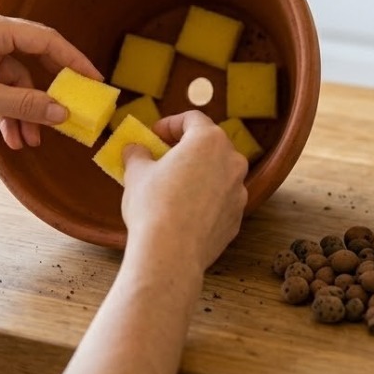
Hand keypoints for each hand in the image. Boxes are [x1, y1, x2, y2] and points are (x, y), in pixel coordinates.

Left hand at [0, 10, 101, 147]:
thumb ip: (25, 105)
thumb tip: (62, 112)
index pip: (44, 40)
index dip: (72, 61)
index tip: (93, 81)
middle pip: (28, 63)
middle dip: (42, 97)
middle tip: (63, 119)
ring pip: (10, 81)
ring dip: (20, 111)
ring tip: (27, 142)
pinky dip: (2, 109)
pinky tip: (8, 136)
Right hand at [120, 111, 248, 273]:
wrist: (171, 254)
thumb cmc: (154, 206)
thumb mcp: (137, 173)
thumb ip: (138, 155)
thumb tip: (134, 150)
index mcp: (209, 141)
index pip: (192, 119)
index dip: (169, 124)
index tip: (154, 135)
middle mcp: (232, 161)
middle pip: (210, 145)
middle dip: (186, 148)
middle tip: (163, 157)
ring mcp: (238, 191)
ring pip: (218, 173)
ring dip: (198, 174)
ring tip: (173, 186)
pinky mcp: (237, 218)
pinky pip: (220, 200)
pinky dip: (205, 199)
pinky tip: (184, 211)